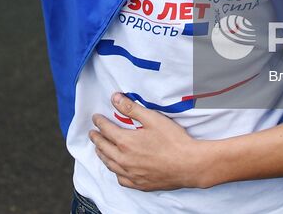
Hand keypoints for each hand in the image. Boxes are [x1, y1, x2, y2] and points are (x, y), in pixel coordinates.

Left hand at [89, 92, 206, 190]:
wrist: (189, 164)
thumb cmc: (173, 141)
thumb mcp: (152, 118)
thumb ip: (131, 108)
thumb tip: (115, 98)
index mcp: (126, 142)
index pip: (106, 130)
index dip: (99, 122)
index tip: (96, 118)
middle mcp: (124, 160)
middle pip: (104, 148)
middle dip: (96, 139)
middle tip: (92, 133)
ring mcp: (131, 174)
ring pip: (110, 164)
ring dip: (102, 155)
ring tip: (99, 149)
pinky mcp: (140, 184)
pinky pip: (121, 179)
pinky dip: (115, 172)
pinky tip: (116, 168)